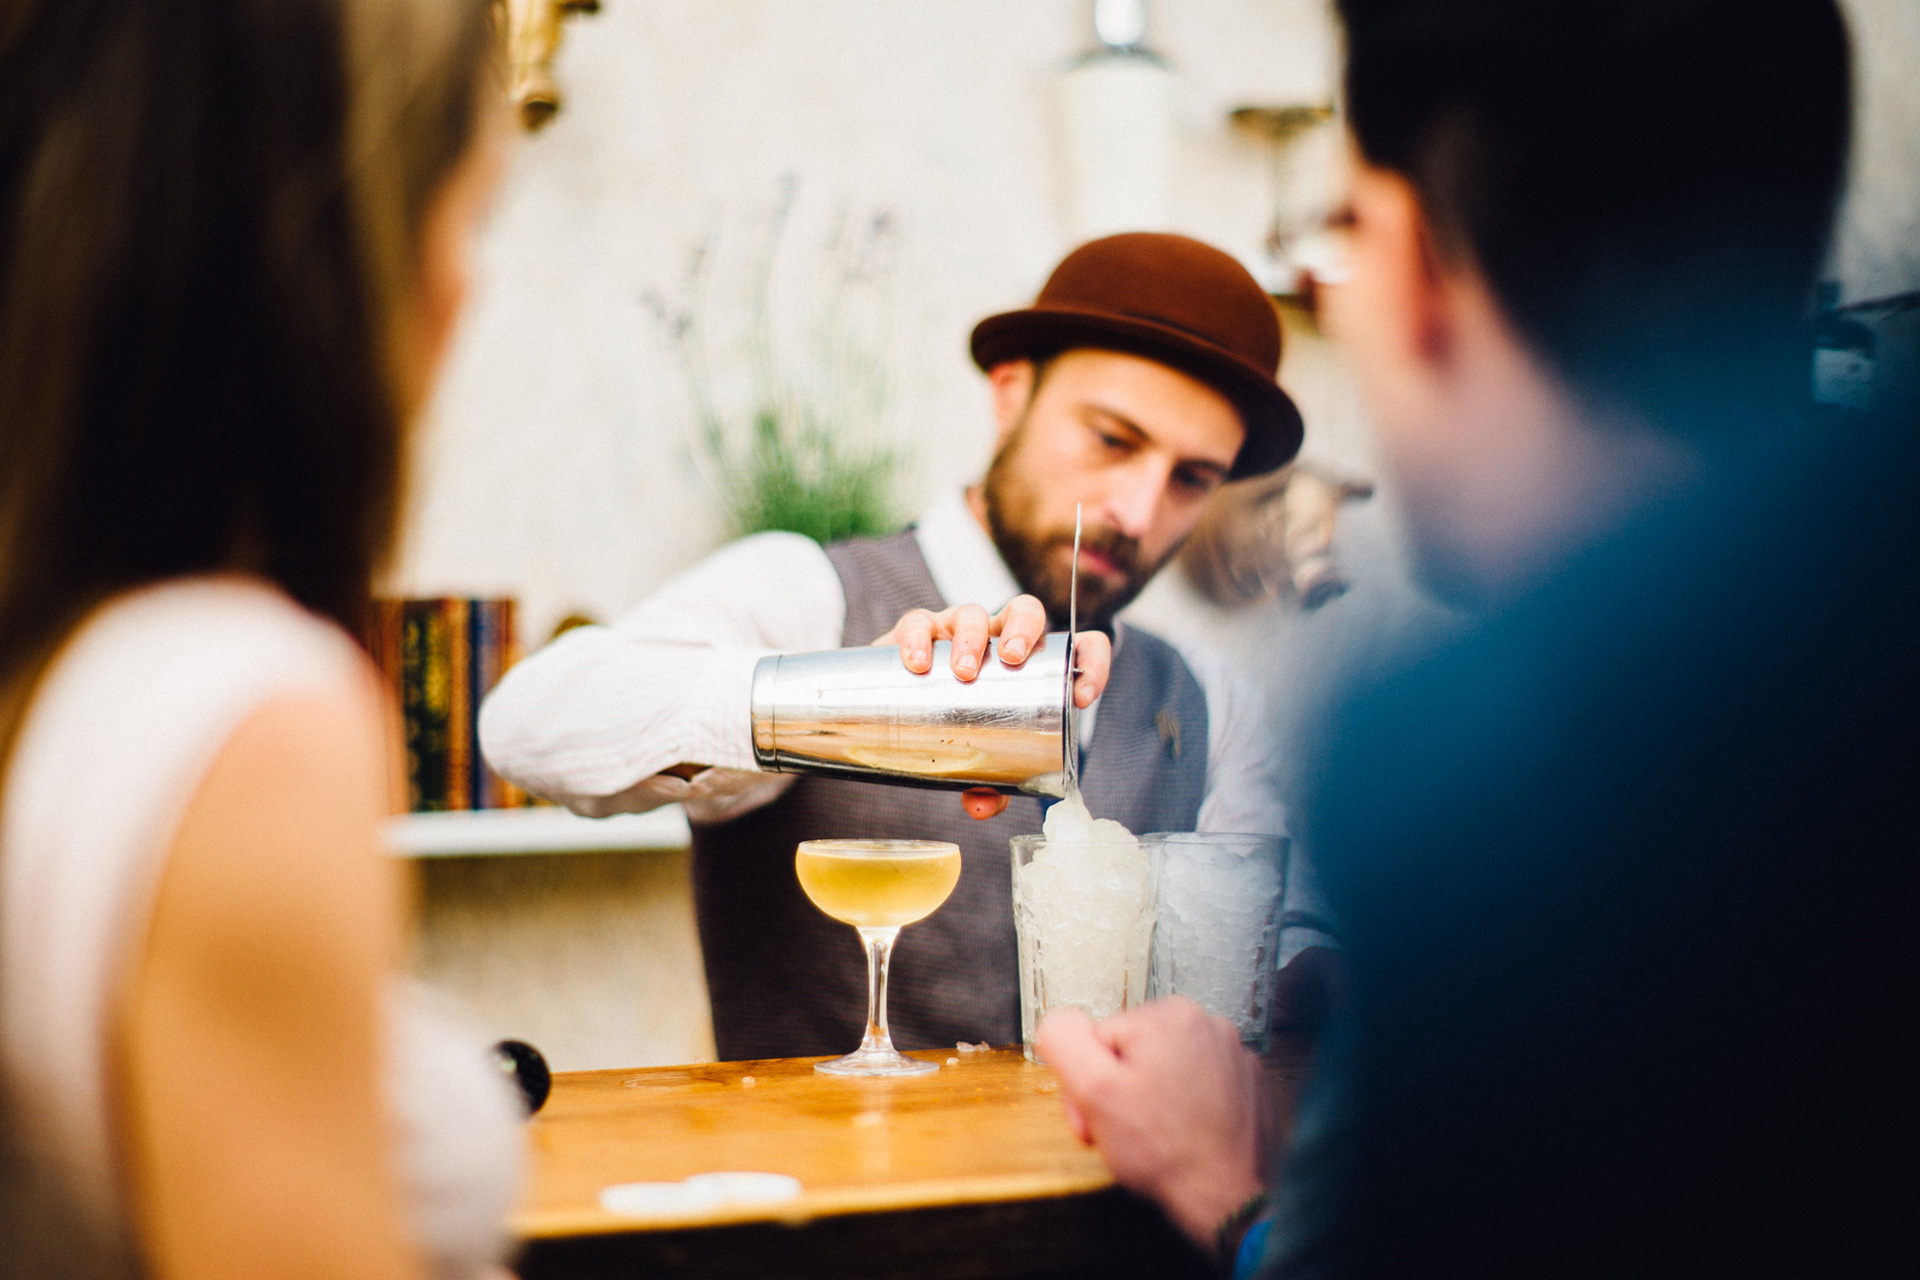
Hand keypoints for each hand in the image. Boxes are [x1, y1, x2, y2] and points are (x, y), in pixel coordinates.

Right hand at [874, 595, 1110, 822]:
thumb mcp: (976, 756)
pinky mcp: (917, 632)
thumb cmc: (954, 727)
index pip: (1076, 648)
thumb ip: (985, 782)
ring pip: (973, 614)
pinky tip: (917, 663)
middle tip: (1012, 660)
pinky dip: (918, 638)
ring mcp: (957, 632)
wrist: (895, 706)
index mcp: (1029, 666)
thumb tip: (983, 807)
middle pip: (1025, 611)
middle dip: (1024, 631)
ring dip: (972, 637)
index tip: (1082, 696)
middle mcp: (997, 640)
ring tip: (963, 671)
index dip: (1092, 662)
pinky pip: (919, 622)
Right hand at [1036, 999, 1272, 1248]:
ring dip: (1155, 1101)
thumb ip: (1065, 1041)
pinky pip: (1200, 1089)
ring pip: (1167, 1071)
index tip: (1098, 1116)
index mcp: (1170, 1016)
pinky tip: (1184, 1136)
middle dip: (1122, 1091)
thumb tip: (1060, 1021)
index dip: (1090, 1083)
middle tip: (1127, 1131)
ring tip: (1158, 1137)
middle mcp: (1209, 1025)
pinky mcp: (1247, 1086)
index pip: (1100, 1039)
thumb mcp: (1094, 1092)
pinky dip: (1188, 1110)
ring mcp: (1233, 1056)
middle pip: (1135, 1053)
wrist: (1229, 1199)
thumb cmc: (1167, 1152)